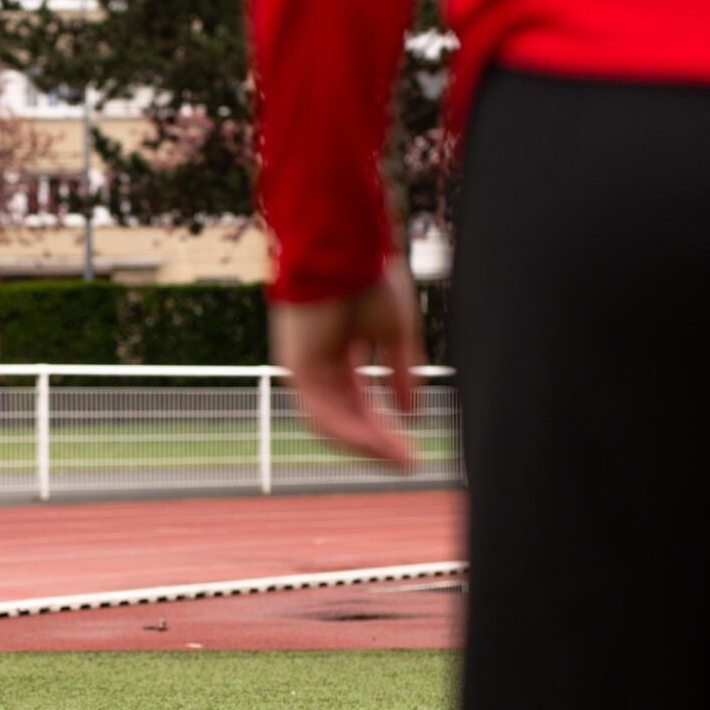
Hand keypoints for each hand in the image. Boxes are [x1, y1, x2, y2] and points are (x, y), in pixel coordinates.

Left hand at [269, 256, 420, 464]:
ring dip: (366, 443)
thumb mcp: (395, 331)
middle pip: (345, 417)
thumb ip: (401, 371)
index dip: (385, 426)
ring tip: (398, 460)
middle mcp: (316, 363)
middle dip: (378, 441)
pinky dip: (351, 430)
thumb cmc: (368, 275)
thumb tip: (412, 412)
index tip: (412, 449)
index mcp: (336, 352)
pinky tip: (379, 443)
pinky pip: (322, 412)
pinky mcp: (296, 367)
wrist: (345, 245)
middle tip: (408, 464)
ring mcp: (303, 367)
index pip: (359, 402)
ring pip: (332, 422)